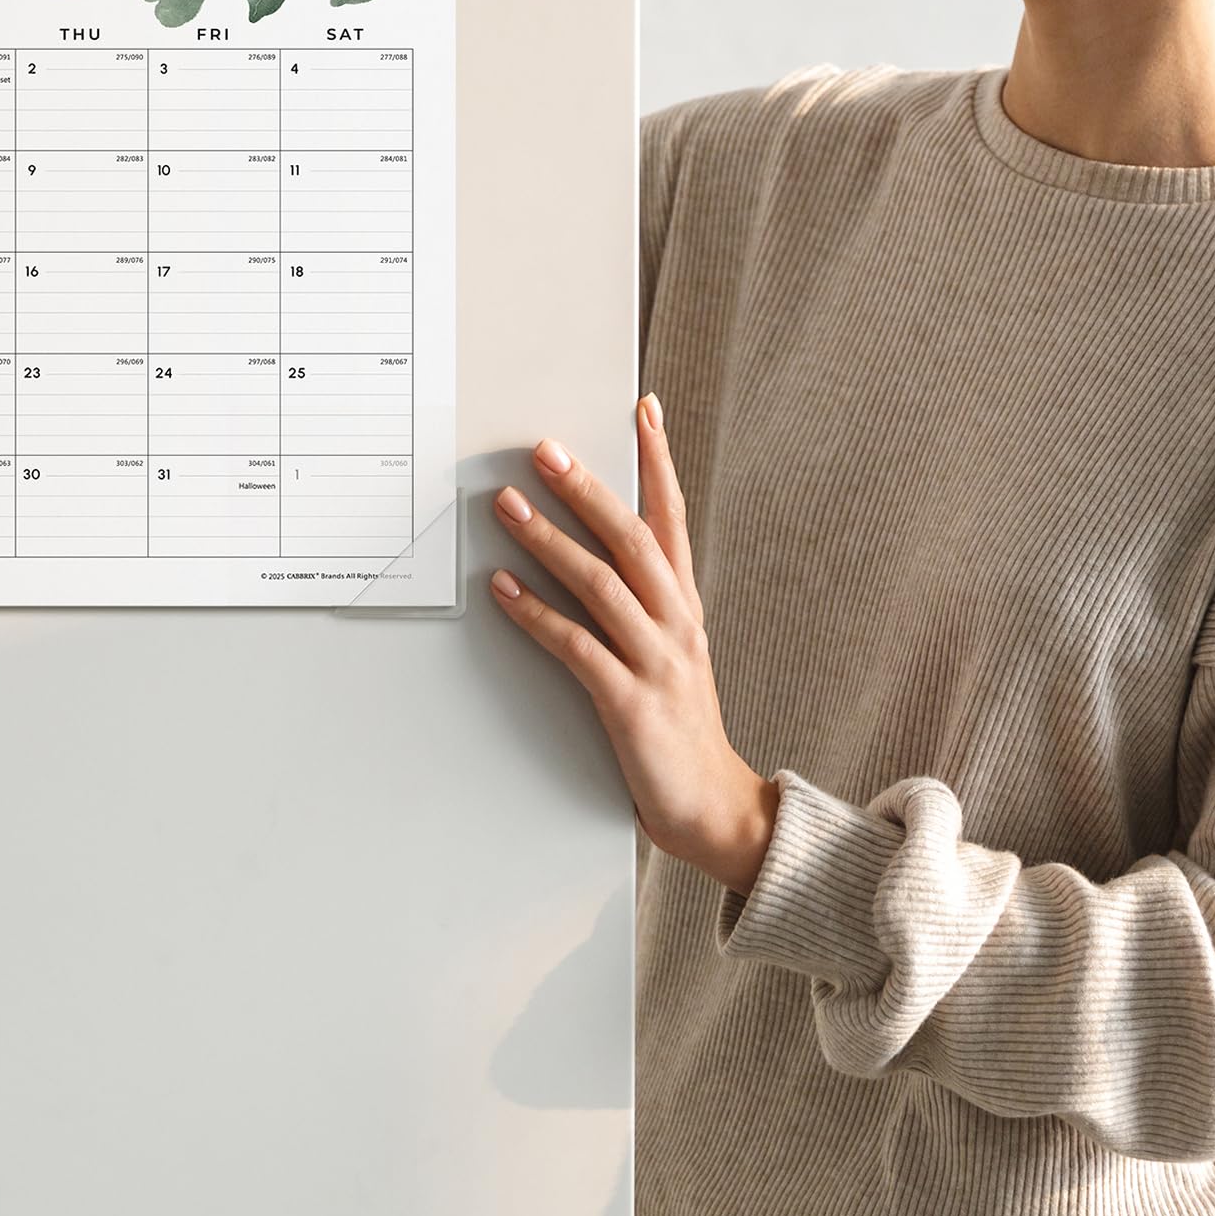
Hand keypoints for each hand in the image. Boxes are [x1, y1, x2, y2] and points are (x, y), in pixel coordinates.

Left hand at [488, 392, 777, 896]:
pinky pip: (578, 648)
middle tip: (545, 448)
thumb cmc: (676, 721)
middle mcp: (676, 623)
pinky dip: (536, 615)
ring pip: (602, 585)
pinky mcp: (631, 705)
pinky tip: (502, 589)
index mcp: (684, 604)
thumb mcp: (667, 647)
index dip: (658, 460)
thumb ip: (635, 596)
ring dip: (549, 541)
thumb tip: (585, 539)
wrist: (712, 807)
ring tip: (507, 505)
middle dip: (588, 488)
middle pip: (633, 539)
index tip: (643, 408)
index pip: (671, 516)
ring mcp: (657, 663)